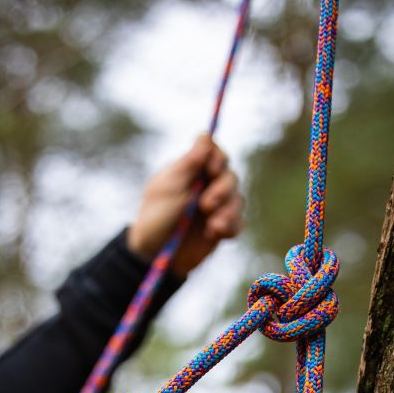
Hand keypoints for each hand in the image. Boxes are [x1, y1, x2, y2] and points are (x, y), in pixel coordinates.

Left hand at [127, 135, 243, 276]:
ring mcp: (216, 207)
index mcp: (191, 170)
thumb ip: (188, 164)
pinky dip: (230, 227)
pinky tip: (213, 235)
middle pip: (230, 175)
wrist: (155, 255)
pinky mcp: (222, 228)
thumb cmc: (155, 217)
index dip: (217, 157)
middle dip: (223, 189)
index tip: (210, 169)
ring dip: (228, 211)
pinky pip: (239, 223)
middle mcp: (206, 185)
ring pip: (238, 199)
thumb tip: (205, 137)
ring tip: (212, 225)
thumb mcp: (168, 188)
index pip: (214, 151)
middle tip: (206, 204)